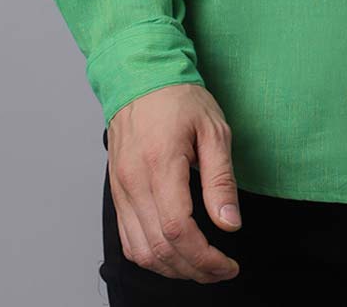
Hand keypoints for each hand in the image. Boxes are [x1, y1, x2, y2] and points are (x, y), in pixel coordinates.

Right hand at [106, 82, 242, 282]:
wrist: (139, 76)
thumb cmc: (178, 98)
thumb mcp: (214, 130)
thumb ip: (221, 180)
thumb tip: (229, 223)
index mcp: (160, 163)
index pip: (176, 230)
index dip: (204, 258)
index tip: (227, 264)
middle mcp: (134, 181)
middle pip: (158, 249)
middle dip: (193, 270)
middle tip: (221, 269)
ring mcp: (121, 189)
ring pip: (140, 252)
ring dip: (172, 269)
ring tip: (201, 266)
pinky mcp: (117, 192)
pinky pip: (128, 239)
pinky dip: (151, 256)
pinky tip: (174, 253)